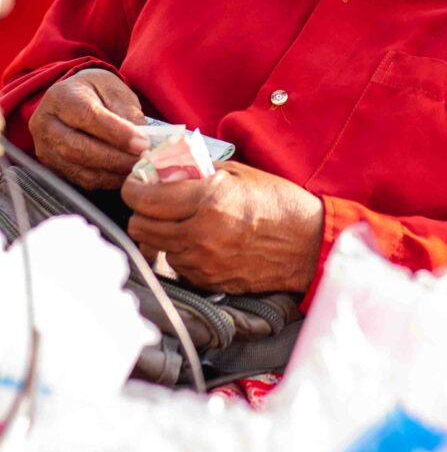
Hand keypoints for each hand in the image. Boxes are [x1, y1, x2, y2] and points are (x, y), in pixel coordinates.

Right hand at [29, 68, 148, 189]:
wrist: (72, 99)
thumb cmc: (96, 92)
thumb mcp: (114, 89)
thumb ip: (126, 111)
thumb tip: (141, 139)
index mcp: (61, 97)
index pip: (88, 117)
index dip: (117, 133)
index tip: (142, 142)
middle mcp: (46, 124)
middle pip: (79, 148)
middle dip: (116, 158)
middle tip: (144, 158)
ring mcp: (45, 149)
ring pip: (80, 169)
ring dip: (114, 172)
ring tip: (138, 167)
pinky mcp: (53, 167)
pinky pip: (81, 180)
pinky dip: (107, 180)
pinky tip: (125, 174)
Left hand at [121, 160, 323, 293]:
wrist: (308, 244)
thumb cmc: (279, 203)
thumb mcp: (239, 174)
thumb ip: (198, 172)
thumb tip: (165, 169)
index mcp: (208, 201)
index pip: (143, 198)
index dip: (133, 188)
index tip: (136, 183)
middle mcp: (199, 234)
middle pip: (139, 227)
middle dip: (141, 212)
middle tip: (154, 201)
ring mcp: (202, 263)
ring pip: (155, 248)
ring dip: (160, 233)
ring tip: (179, 220)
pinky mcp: (207, 282)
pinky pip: (176, 266)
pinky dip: (179, 252)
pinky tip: (197, 240)